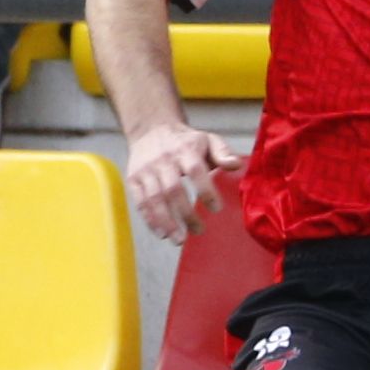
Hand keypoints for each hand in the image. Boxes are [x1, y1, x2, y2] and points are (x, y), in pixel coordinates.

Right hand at [123, 114, 235, 243]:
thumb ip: (223, 153)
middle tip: (199, 231)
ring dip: (166, 221)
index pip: (195, 170)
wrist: (151, 129)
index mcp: (185, 149)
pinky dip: (150, 220)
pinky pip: (140, 202)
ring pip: (154, 198)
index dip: (205, 190)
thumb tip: (236, 165)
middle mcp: (163, 160)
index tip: (216, 208)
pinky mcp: (133, 179)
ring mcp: (146, 170)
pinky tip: (162, 234)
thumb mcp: (207, 140)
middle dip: (186, 213)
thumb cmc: (185, 141)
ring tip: (179, 239)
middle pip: (173, 188)